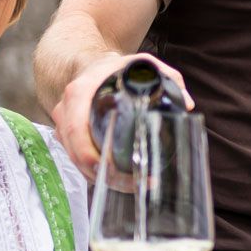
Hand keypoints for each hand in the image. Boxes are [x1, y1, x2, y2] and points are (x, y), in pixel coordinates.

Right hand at [54, 52, 193, 173]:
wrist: (89, 65)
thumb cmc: (116, 68)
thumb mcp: (143, 65)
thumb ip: (168, 78)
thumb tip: (186, 104)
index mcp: (79, 93)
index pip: (77, 130)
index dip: (90, 155)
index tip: (113, 170)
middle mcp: (65, 110)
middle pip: (76, 152)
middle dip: (103, 174)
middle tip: (134, 184)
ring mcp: (63, 125)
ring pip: (76, 160)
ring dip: (101, 178)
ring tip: (133, 185)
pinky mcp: (67, 137)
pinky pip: (77, 159)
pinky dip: (96, 173)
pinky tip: (118, 180)